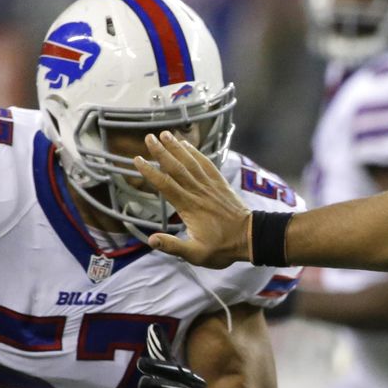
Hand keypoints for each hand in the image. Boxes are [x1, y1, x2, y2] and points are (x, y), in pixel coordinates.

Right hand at [133, 132, 251, 267]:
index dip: (150, 171)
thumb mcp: (196, 254)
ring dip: (177, 147)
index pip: (165, 185)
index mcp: (189, 207)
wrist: (250, 237)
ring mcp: (210, 186)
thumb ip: (173, 246)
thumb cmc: (222, 248)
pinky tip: (187, 144)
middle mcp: (198, 192)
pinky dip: (196, 153)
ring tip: (165, 134)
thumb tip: (151, 240)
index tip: (137, 159)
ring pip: (191, 162)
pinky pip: (206, 164)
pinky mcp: (220, 184)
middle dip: (161, 152)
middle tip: (148, 137)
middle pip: (176, 167)